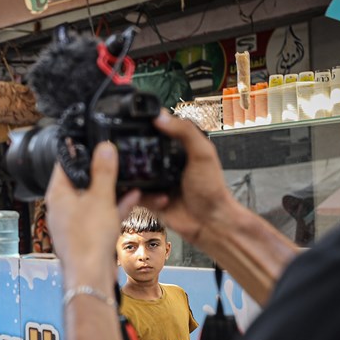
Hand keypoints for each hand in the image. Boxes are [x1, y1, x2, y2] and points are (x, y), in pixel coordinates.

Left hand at [44, 141, 121, 290]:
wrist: (91, 274)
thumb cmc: (88, 240)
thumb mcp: (100, 198)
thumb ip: (103, 171)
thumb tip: (104, 148)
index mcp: (58, 194)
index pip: (64, 163)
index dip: (78, 150)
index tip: (91, 139)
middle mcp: (63, 207)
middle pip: (81, 180)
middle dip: (100, 169)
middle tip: (114, 155)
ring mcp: (75, 222)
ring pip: (94, 198)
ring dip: (111, 188)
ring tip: (129, 175)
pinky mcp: (87, 234)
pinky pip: (102, 214)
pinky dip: (115, 206)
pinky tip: (133, 197)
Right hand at [132, 111, 239, 245]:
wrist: (209, 222)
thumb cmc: (212, 188)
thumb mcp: (202, 154)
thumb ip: (185, 132)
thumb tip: (161, 117)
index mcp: (177, 148)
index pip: (158, 130)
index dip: (146, 125)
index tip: (134, 122)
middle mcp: (164, 162)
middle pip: (140, 151)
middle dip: (133, 153)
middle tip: (128, 154)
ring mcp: (155, 180)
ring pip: (133, 172)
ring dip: (136, 177)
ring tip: (148, 182)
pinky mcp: (148, 198)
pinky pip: (133, 194)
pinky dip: (142, 196)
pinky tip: (162, 199)